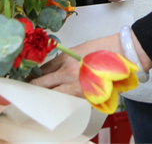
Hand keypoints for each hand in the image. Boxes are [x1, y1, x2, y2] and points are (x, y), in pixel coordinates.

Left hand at [31, 33, 151, 95]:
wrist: (123, 54)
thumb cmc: (104, 49)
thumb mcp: (78, 49)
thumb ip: (62, 60)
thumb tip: (48, 69)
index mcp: (65, 59)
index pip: (41, 71)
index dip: (33, 76)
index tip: (28, 79)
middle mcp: (68, 73)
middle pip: (42, 85)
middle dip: (33, 88)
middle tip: (28, 90)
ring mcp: (76, 86)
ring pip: (52, 97)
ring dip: (45, 97)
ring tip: (41, 98)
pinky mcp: (86, 97)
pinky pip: (68, 102)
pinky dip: (61, 102)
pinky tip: (59, 102)